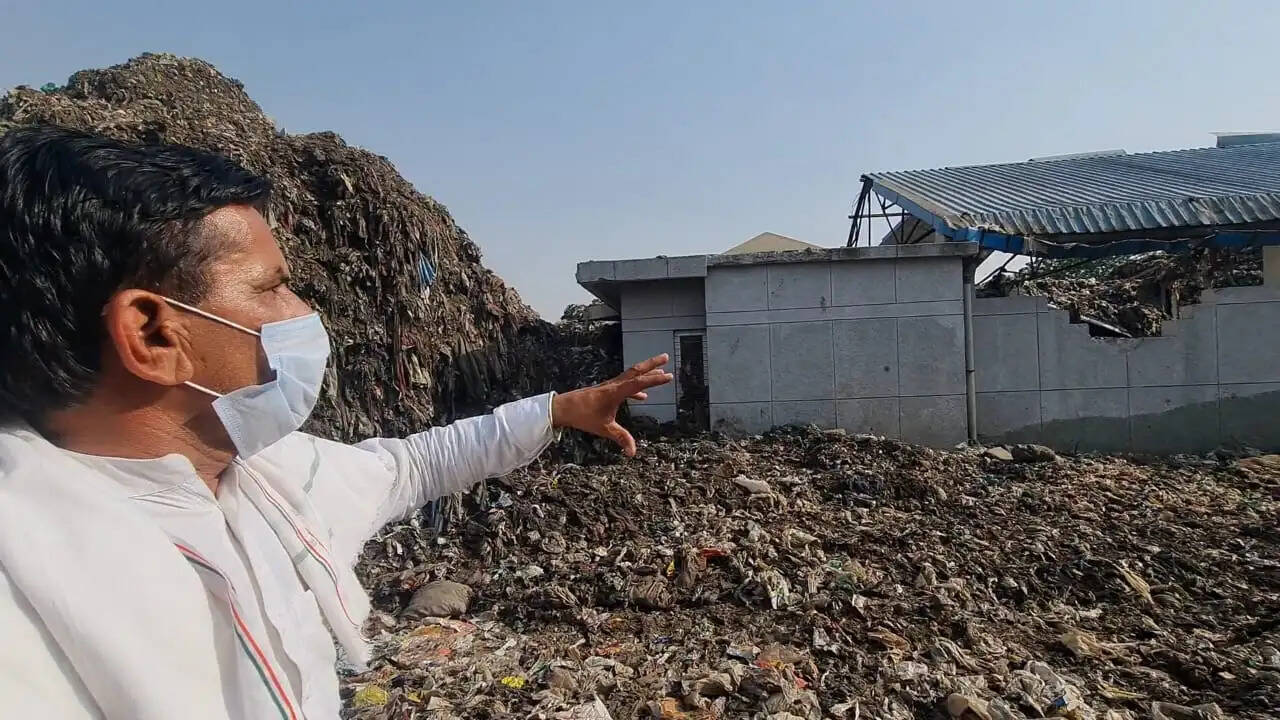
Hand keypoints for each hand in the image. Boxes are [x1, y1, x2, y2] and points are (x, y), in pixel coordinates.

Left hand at [551, 354, 672, 456]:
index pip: (639, 383)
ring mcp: (610, 386)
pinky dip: (636, 388)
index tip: (669, 375)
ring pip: (631, 375)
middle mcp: (614, 385)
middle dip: (652, 364)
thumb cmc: (583, 416)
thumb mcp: (603, 428)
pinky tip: (643, 397)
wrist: (564, 407)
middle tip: (666, 356)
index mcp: (615, 392)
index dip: (655, 379)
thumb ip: (620, 438)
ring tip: (660, 369)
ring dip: (646, 372)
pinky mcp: (606, 390)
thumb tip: (632, 453)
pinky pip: (625, 386)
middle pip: (636, 371)